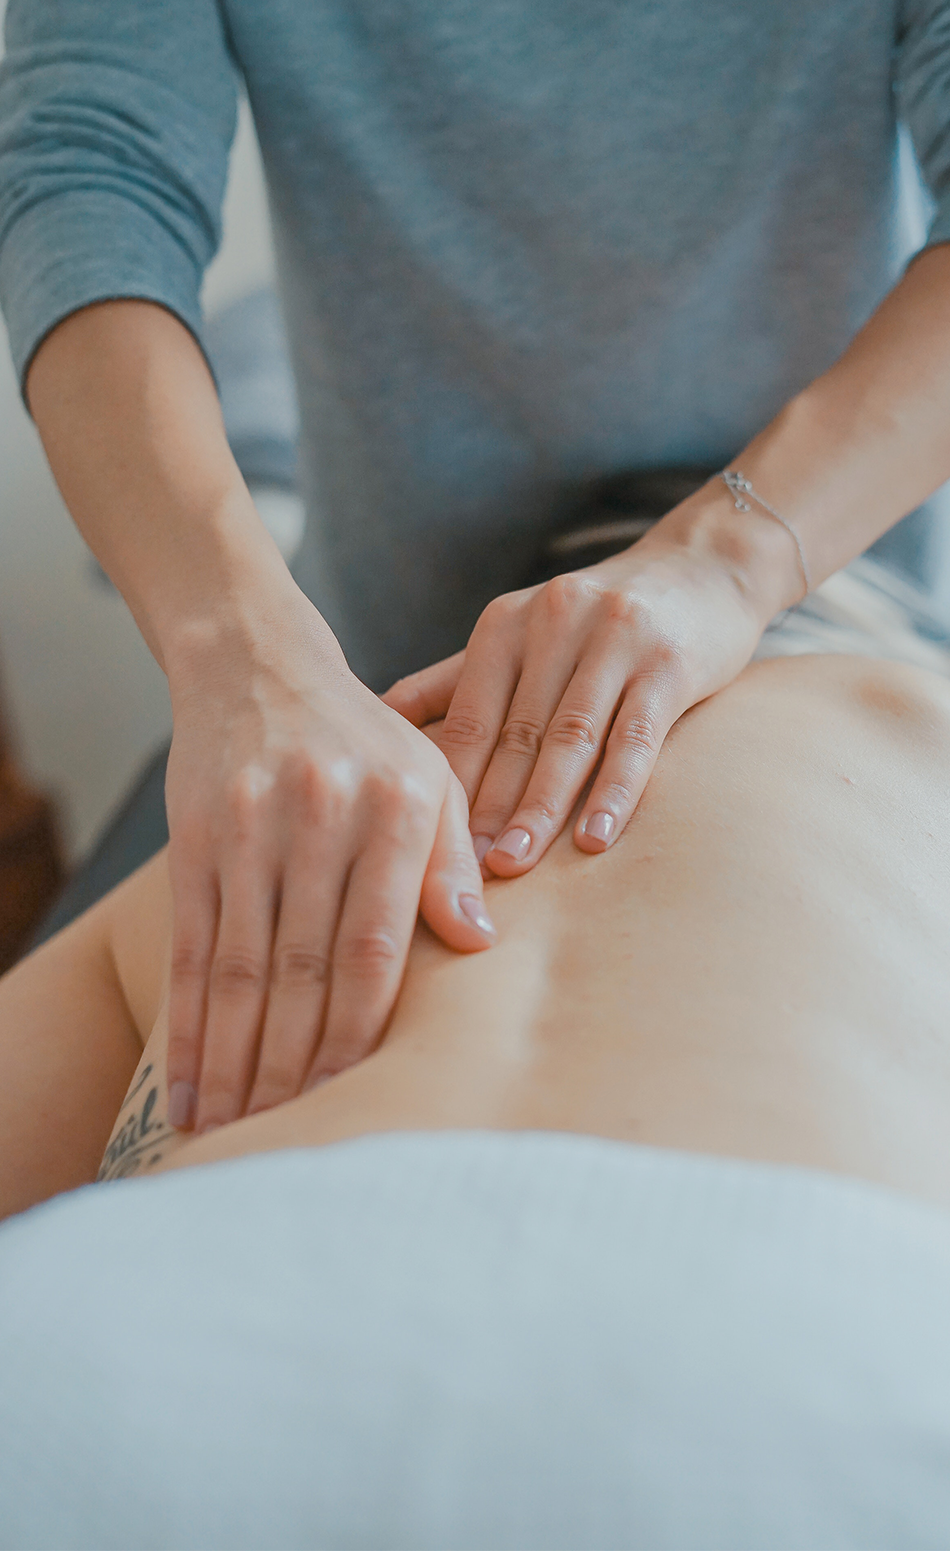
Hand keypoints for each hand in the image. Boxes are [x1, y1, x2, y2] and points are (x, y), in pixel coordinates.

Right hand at [163, 586, 493, 1134]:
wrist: (259, 665)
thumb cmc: (365, 740)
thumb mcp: (431, 779)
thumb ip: (453, 861)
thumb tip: (480, 945)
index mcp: (397, 808)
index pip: (377, 947)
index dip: (361, 1033)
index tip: (354, 1100)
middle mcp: (322, 816)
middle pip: (305, 969)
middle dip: (295, 1066)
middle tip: (289, 1140)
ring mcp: (251, 827)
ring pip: (241, 969)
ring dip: (236, 1061)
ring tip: (234, 1133)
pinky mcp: (195, 838)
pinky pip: (192, 948)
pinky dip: (187, 1024)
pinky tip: (188, 1083)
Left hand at [383, 493, 791, 875]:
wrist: (704, 566)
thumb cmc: (599, 619)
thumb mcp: (521, 634)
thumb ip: (453, 680)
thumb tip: (374, 719)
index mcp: (506, 624)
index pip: (468, 717)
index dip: (449, 784)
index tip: (427, 847)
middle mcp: (554, 622)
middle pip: (514, 734)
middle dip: (487, 807)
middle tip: (463, 872)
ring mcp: (615, 639)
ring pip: (570, 738)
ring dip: (541, 807)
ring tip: (515, 864)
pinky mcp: (670, 662)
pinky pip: (636, 737)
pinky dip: (614, 791)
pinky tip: (594, 839)